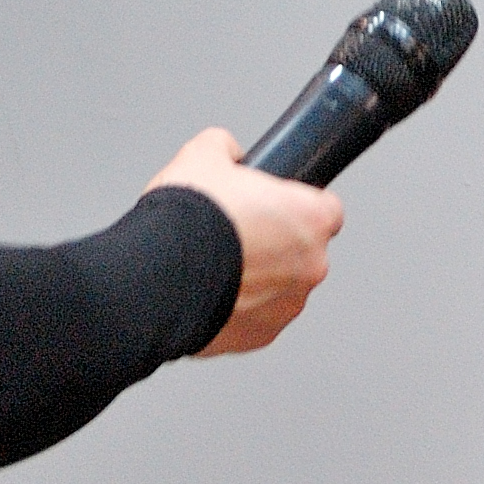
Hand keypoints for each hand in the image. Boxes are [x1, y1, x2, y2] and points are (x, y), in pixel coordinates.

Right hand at [146, 128, 344, 355]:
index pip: (326, 209)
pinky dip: (237, 307)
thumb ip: (225, 147)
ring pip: (280, 288)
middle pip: (302, 251)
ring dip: (257, 278)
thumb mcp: (202, 155)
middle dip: (274, 244)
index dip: (298, 204)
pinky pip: (255, 317)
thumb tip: (226, 149)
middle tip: (235, 233)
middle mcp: (310, 266)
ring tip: (215, 264)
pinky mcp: (260, 336)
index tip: (274, 205)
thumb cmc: (188, 221)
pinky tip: (207, 290)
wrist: (157, 277)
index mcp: (310, 219)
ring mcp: (287, 306)